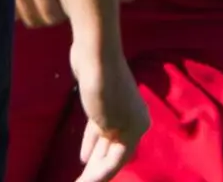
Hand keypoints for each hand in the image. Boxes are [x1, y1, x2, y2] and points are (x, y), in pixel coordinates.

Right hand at [13, 0, 138, 28]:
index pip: (72, 7)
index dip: (83, 14)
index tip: (88, 10)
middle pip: (52, 17)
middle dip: (64, 17)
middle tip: (71, 6)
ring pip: (33, 19)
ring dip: (45, 17)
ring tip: (54, 4)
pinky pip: (15, 14)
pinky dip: (26, 14)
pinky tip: (35, 2)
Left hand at [72, 55, 146, 181]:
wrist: (96, 53)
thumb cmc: (104, 89)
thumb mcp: (106, 122)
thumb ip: (107, 143)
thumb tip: (103, 154)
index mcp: (138, 127)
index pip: (119, 159)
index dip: (102, 176)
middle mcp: (132, 120)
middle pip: (114, 152)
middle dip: (99, 169)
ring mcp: (119, 111)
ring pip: (106, 141)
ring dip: (95, 158)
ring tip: (83, 175)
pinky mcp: (104, 103)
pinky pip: (99, 130)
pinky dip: (92, 143)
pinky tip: (84, 156)